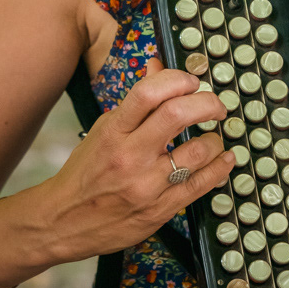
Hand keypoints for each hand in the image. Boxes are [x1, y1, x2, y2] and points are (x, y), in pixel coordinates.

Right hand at [41, 58, 232, 261]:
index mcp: (113, 132)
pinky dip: (220, 168)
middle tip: (216, 106)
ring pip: (197, 151)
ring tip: (213, 138)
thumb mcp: (105, 130)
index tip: (192, 82)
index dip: (177, 79)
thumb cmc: (85, 172)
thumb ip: (136, 102)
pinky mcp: (160, 210)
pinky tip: (224, 159)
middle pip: (177, 114)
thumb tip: (157, 66)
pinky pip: (201, 185)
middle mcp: (129, 156)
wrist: (63, 221)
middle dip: (207, 103)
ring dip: (215, 140)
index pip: (148, 92)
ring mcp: (146, 185)